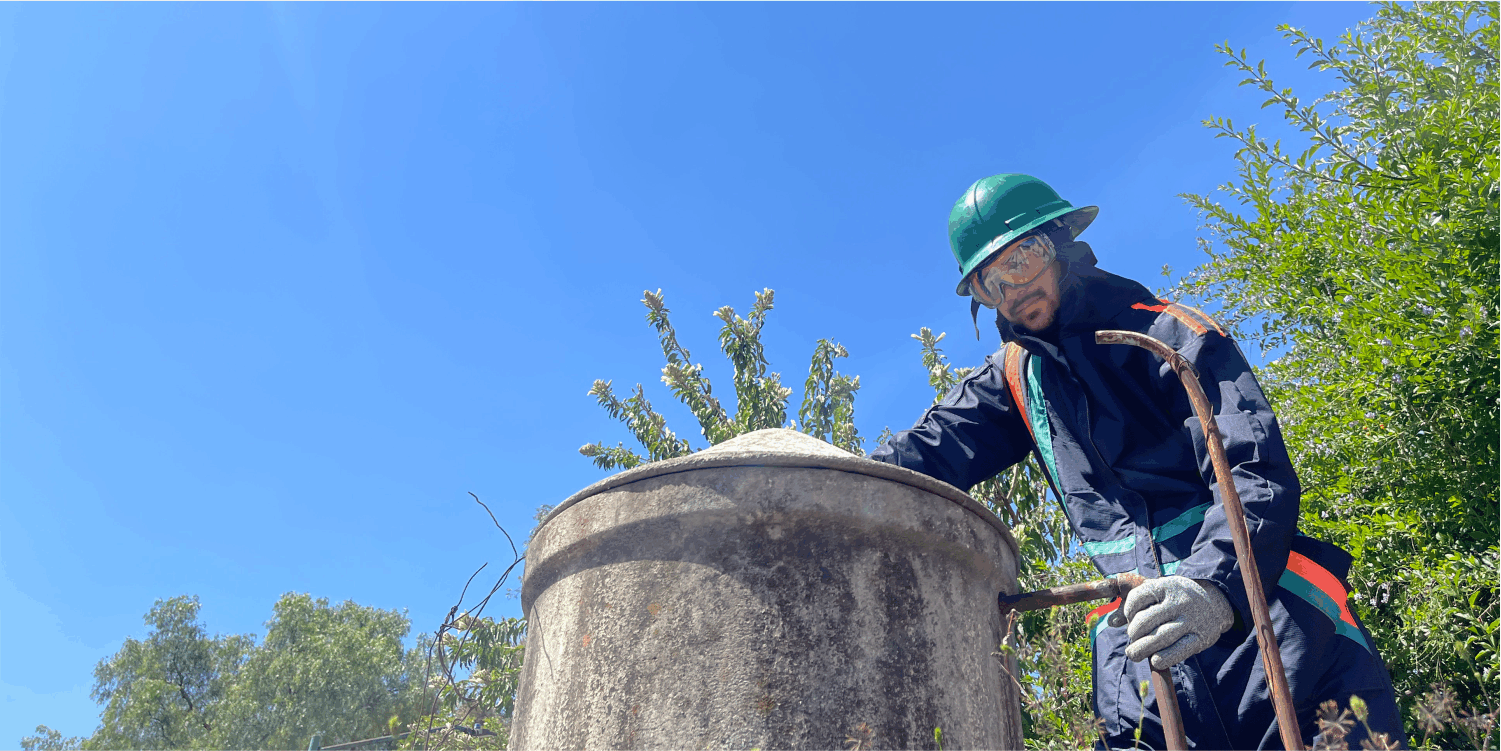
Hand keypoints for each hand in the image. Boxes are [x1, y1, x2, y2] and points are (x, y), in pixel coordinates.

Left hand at [1107, 576, 1232, 668]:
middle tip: (1132, 639)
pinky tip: (1155, 660)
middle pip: (1146, 621)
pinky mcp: (1202, 638)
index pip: (1138, 598)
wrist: (1216, 601)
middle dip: (1133, 633)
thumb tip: (1110, 622)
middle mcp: (1179, 602)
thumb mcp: (1160, 592)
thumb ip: (1136, 604)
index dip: (1128, 611)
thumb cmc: (1178, 598)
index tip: (1130, 618)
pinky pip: (1179, 651)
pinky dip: (1164, 658)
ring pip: (1161, 637)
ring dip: (1142, 648)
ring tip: (1133, 654)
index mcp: (1167, 586)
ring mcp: (1192, 620)